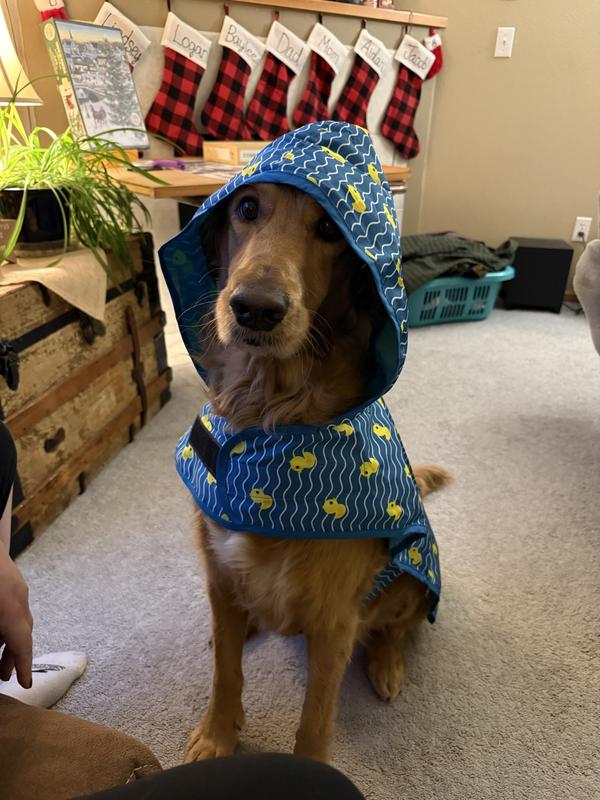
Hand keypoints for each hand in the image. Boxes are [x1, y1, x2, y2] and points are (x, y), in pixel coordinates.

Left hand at [0, 548, 32, 688]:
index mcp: (10, 610)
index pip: (23, 644)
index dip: (25, 666)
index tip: (26, 685)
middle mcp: (19, 598)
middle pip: (23, 632)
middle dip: (14, 655)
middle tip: (4, 675)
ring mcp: (16, 585)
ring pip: (18, 618)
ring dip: (8, 638)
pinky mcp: (10, 578)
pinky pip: (12, 606)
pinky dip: (6, 621)